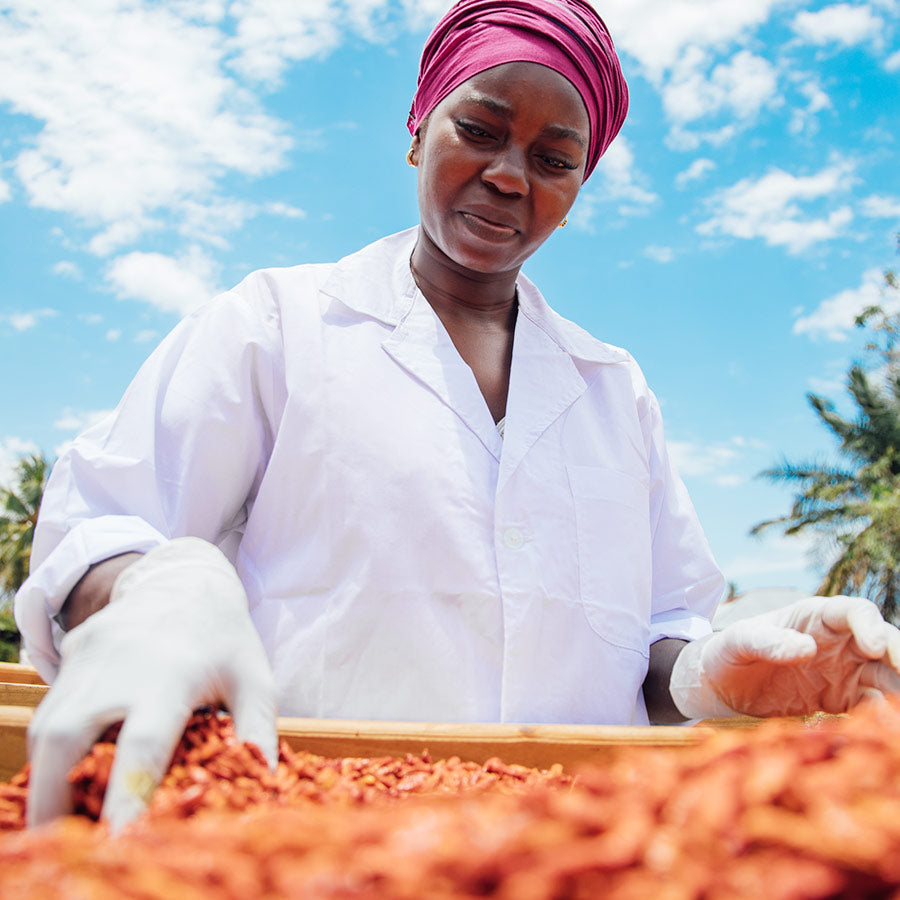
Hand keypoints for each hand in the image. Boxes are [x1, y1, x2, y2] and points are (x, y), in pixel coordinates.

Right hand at [26, 537, 276, 830]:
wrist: (186, 578)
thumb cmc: (226, 638)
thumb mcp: (253, 679)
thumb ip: (256, 731)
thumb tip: (264, 784)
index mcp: (175, 673)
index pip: (145, 742)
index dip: (128, 794)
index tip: (120, 840)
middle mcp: (122, 665)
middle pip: (69, 735)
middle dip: (55, 794)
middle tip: (62, 842)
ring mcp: (90, 657)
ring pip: (47, 726)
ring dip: (45, 778)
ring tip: (60, 820)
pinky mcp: (73, 654)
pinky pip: (49, 709)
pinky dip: (47, 750)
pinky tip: (61, 778)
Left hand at [670, 595, 899, 718]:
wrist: (723, 686)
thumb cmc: (729, 652)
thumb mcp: (739, 642)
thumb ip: (768, 642)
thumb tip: (806, 648)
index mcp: (815, 617)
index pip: (855, 612)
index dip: (870, 627)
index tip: (875, 648)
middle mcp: (839, 642)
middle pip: (884, 645)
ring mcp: (845, 672)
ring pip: (886, 678)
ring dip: (898, 691)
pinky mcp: (843, 701)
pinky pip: (872, 707)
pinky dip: (883, 716)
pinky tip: (885, 730)